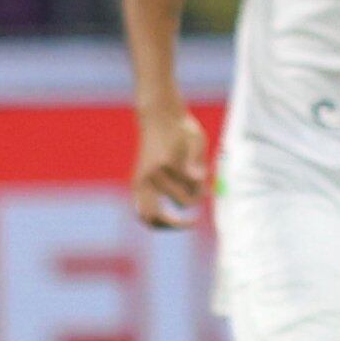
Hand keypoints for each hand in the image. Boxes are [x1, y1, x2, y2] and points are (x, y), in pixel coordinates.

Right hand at [131, 106, 213, 228]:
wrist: (158, 116)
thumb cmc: (181, 128)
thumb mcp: (196, 139)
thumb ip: (197, 161)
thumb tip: (199, 181)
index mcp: (163, 167)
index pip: (184, 197)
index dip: (196, 199)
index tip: (202, 204)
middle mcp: (148, 176)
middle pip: (156, 216)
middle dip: (176, 224)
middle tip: (192, 222)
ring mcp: (139, 180)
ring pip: (146, 216)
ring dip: (164, 222)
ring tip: (181, 219)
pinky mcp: (137, 182)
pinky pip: (142, 208)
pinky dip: (155, 215)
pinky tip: (171, 213)